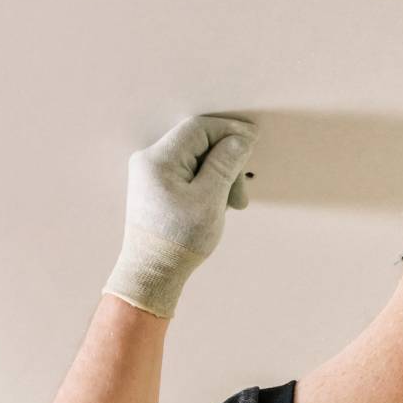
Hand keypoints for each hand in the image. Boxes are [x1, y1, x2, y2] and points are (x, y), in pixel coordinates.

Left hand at [103, 114, 253, 317]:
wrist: (152, 273)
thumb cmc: (177, 241)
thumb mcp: (210, 199)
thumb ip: (225, 164)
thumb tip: (240, 139)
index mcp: (158, 160)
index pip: (199, 128)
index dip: (230, 131)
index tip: (253, 140)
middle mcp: (150, 161)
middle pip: (199, 144)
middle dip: (226, 164)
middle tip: (240, 194)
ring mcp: (151, 174)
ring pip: (196, 160)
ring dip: (219, 177)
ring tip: (231, 206)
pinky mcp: (156, 187)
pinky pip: (188, 173)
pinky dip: (207, 184)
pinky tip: (216, 205)